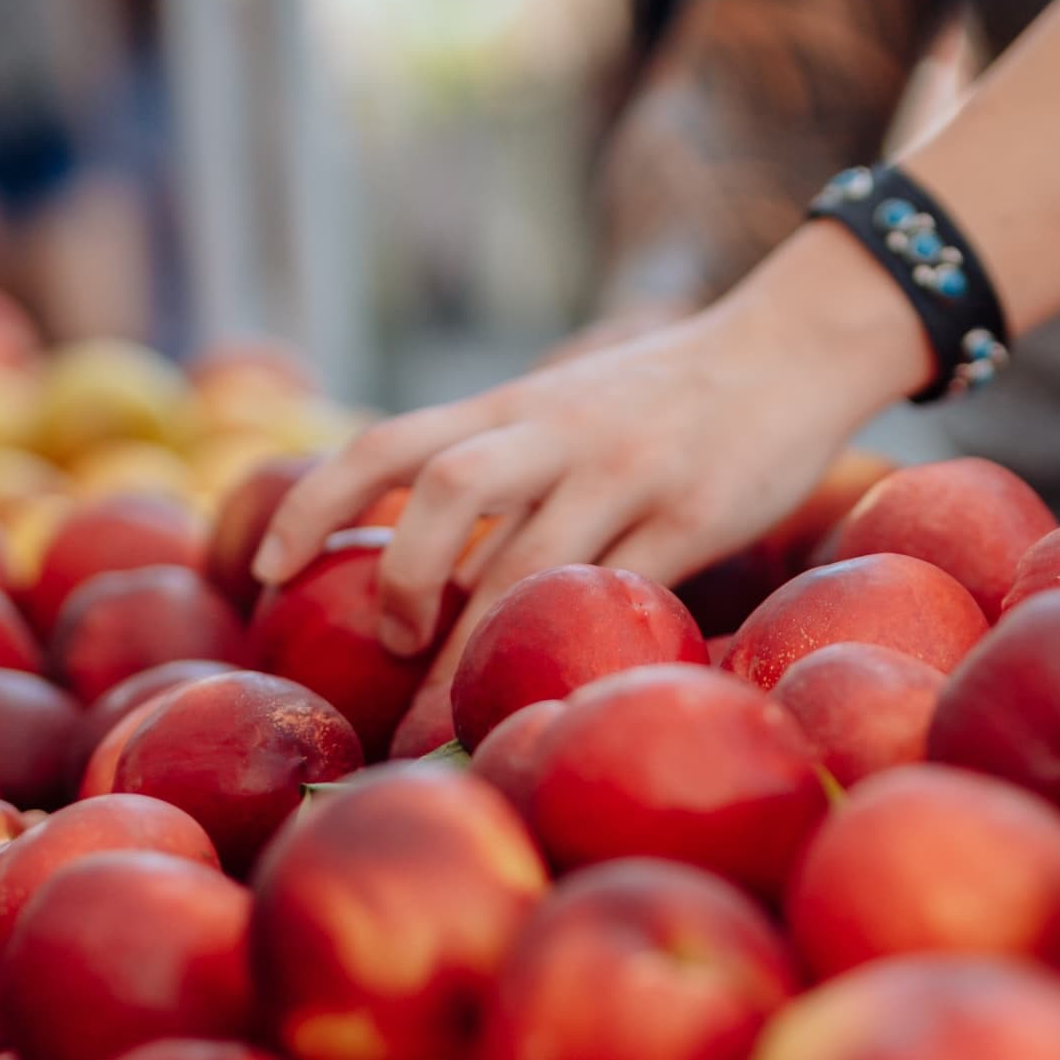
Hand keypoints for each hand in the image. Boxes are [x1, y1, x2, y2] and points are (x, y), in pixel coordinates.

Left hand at [253, 222, 928, 661]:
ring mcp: (624, 474)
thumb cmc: (671, 399)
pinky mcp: (693, 516)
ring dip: (476, 646)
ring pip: (527, 562)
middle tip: (393, 647)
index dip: (313, 504)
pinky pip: (620, 591)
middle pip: (439, 491)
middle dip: (399, 579)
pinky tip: (557, 695)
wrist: (791, 348)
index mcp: (511, 408)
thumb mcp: (568, 408)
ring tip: (451, 712)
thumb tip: (434, 559)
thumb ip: (504, 463)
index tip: (268, 574)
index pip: (386, 443)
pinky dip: (575, 646)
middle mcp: (554, 434)